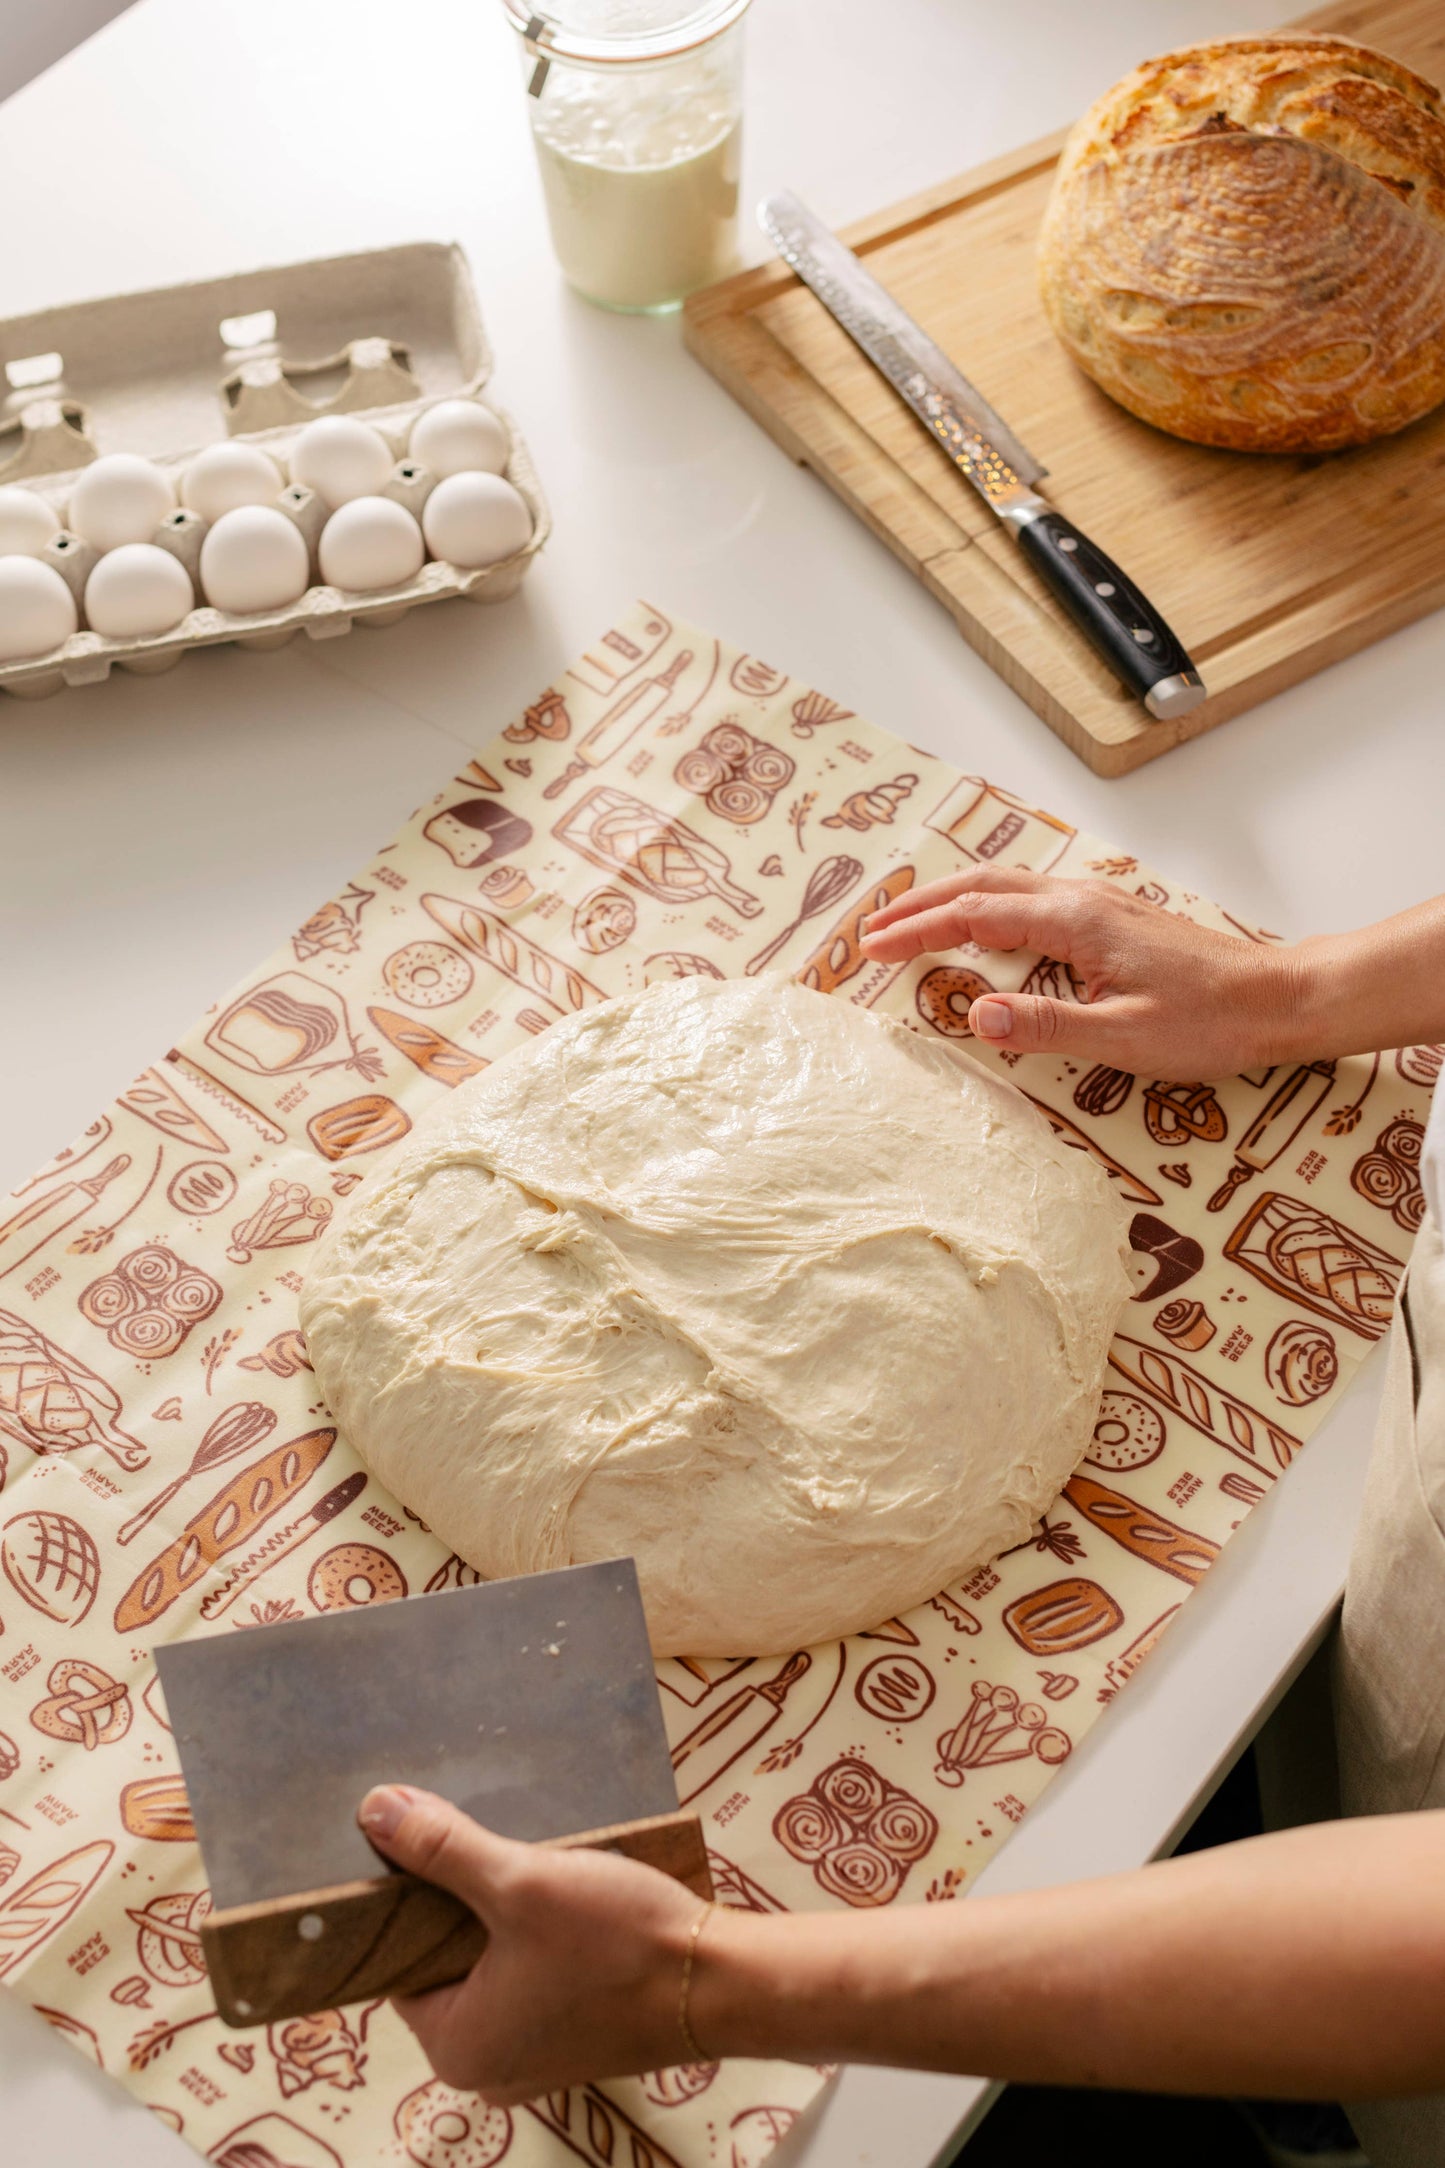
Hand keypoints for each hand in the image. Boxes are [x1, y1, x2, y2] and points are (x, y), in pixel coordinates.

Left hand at [358, 1786, 706, 2103]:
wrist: (723, 1982)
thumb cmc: (620, 1944)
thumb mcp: (523, 1882)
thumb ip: (443, 1848)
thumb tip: (374, 1811)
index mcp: (455, 2048)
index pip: (399, 1961)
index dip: (409, 1899)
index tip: (427, 1844)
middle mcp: (487, 2068)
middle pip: (446, 1964)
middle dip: (463, 1903)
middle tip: (485, 1845)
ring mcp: (536, 2059)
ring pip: (494, 1967)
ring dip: (506, 1916)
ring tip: (528, 1863)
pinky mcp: (577, 2039)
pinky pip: (533, 1980)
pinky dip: (540, 1940)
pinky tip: (562, 1895)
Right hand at [860, 866, 1301, 1078]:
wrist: (1275, 999)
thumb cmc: (1208, 1022)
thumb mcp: (1123, 1038)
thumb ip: (1045, 1025)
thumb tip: (974, 1014)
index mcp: (1074, 922)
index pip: (974, 917)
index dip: (917, 931)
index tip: (871, 948)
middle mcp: (1081, 899)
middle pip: (980, 885)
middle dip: (920, 905)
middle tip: (872, 930)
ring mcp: (1098, 903)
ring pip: (1005, 884)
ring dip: (951, 900)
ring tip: (910, 922)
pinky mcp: (1112, 916)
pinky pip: (1030, 897)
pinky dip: (987, 905)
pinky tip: (984, 928)